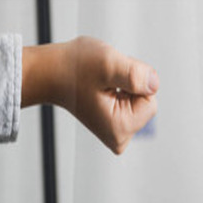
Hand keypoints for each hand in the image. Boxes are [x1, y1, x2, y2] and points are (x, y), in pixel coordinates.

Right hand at [22, 37, 158, 154]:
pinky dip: (118, 86)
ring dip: (123, 82)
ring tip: (99, 81)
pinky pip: (131, 99)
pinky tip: (99, 86)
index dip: (134, 80)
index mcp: (120, 129)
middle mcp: (119, 138)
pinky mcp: (113, 123)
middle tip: (103, 79)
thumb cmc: (72, 67)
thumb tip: (154, 84)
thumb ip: (135, 75)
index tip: (110, 79)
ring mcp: (116, 132)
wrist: (49, 71)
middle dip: (130, 81)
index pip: (151, 97)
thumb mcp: (108, 64)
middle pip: (146, 99)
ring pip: (139, 97)